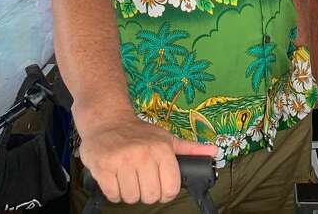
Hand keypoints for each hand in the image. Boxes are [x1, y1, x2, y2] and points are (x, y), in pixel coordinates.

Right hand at [77, 110, 216, 204]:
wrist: (107, 120)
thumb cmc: (139, 134)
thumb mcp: (166, 138)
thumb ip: (190, 149)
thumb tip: (214, 152)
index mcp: (162, 149)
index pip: (170, 189)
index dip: (165, 191)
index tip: (158, 184)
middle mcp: (143, 154)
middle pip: (150, 196)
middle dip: (145, 192)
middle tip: (140, 179)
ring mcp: (122, 161)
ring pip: (131, 198)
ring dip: (128, 192)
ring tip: (127, 176)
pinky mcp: (103, 167)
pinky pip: (113, 195)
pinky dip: (114, 192)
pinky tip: (115, 177)